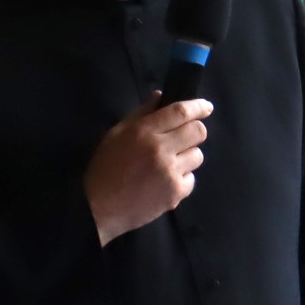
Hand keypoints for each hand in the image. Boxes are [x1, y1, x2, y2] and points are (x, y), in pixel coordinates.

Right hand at [86, 98, 209, 244]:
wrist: (98, 207)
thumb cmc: (105, 167)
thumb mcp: (116, 133)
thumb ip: (141, 114)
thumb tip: (161, 97)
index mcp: (144, 131)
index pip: (180, 112)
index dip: (198, 106)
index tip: (206, 107)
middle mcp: (160, 149)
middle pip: (198, 132)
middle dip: (195, 131)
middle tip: (184, 137)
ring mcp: (170, 173)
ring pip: (197, 156)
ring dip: (187, 156)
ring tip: (170, 163)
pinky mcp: (175, 193)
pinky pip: (191, 179)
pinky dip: (182, 178)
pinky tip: (165, 182)